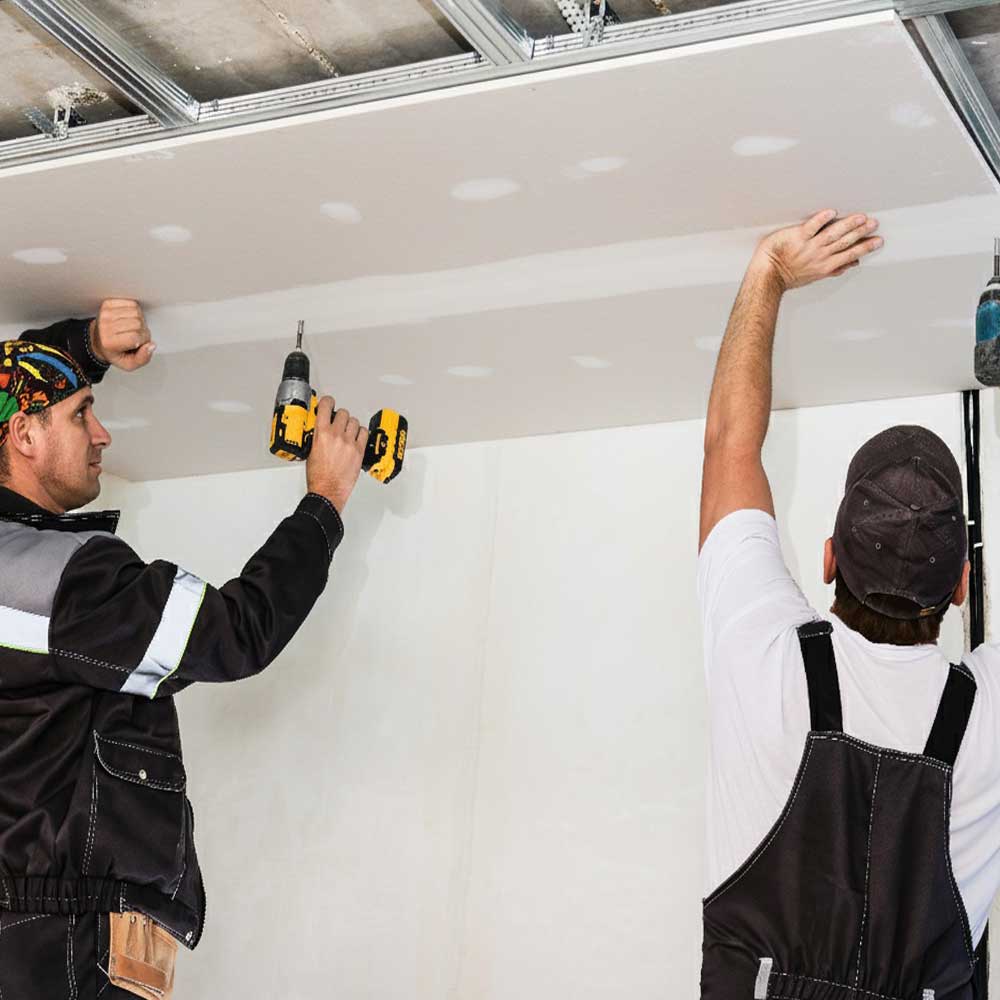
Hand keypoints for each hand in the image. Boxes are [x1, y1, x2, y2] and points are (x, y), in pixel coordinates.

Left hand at [89, 299, 155, 370]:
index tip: (138, 344)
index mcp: (109, 343)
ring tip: (132, 327)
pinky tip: (129, 318)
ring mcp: (106, 314)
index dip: (143, 341)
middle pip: (138, 323)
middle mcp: (105, 327)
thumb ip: (143, 359)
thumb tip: (151, 345)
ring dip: (139, 320)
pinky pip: (131, 303)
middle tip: (136, 335)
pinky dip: (134, 310)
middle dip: (142, 330)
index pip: (136, 337)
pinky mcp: (108, 304)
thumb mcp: (129, 364)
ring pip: (136, 312)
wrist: (98, 340)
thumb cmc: (114, 351)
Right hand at [305, 396, 368, 513]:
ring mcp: (349, 443)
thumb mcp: (310, 451)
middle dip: (340, 416)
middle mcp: (336, 436)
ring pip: (354, 422)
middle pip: (343, 413)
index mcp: (321, 434)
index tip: (328, 403)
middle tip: (338, 422)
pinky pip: (364, 433)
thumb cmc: (318, 476)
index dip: (328, 402)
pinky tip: (356, 438)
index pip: (326, 406)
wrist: (327, 490)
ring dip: (350, 425)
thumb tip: (321, 429)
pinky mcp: (359, 451)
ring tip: (347, 432)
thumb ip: (317, 437)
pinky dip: (360, 433)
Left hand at [751, 210, 882, 291]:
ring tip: (861, 218)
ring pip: (833, 233)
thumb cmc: (787, 277)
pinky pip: (812, 226)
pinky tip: (832, 212)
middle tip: (874, 224)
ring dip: (848, 225)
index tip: (877, 241)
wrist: (767, 276)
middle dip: (861, 232)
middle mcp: (820, 255)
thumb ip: (833, 270)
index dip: (865, 247)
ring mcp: (809, 246)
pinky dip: (821, 219)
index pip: (850, 254)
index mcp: (825, 266)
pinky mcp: (797, 236)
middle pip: (845, 242)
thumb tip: (851, 265)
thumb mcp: (814, 277)